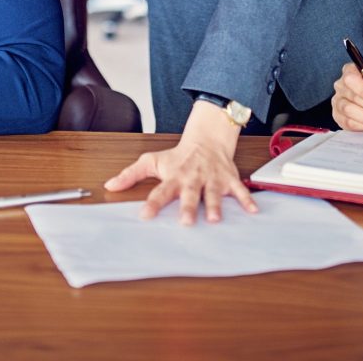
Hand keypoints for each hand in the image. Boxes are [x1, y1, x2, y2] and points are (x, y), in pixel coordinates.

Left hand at [103, 101, 258, 225]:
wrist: (206, 139)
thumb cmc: (178, 155)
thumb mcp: (152, 161)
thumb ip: (130, 175)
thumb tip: (109, 185)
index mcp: (174, 176)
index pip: (161, 191)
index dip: (152, 203)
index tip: (145, 216)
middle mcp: (193, 178)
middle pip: (189, 194)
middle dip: (188, 207)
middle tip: (186, 222)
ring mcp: (212, 178)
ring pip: (213, 193)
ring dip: (215, 206)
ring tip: (215, 219)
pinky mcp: (228, 179)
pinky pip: (239, 190)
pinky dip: (247, 200)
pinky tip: (253, 212)